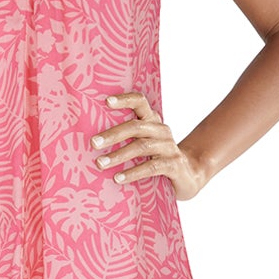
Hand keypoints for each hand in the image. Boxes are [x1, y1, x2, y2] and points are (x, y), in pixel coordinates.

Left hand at [90, 92, 207, 201]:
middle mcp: (161, 130)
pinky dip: (133, 172)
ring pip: (142, 147)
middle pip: (136, 127)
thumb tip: (90, 142)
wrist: (188, 176)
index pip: (140, 102)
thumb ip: (125, 139)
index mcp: (152, 121)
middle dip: (113, 135)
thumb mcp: (142, 146)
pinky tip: (118, 178)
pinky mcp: (174, 165)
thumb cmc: (156, 159)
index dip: (124, 100)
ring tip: (101, 164)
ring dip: (119, 155)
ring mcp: (169, 147)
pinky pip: (152, 167)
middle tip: (93, 143)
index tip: (106, 102)